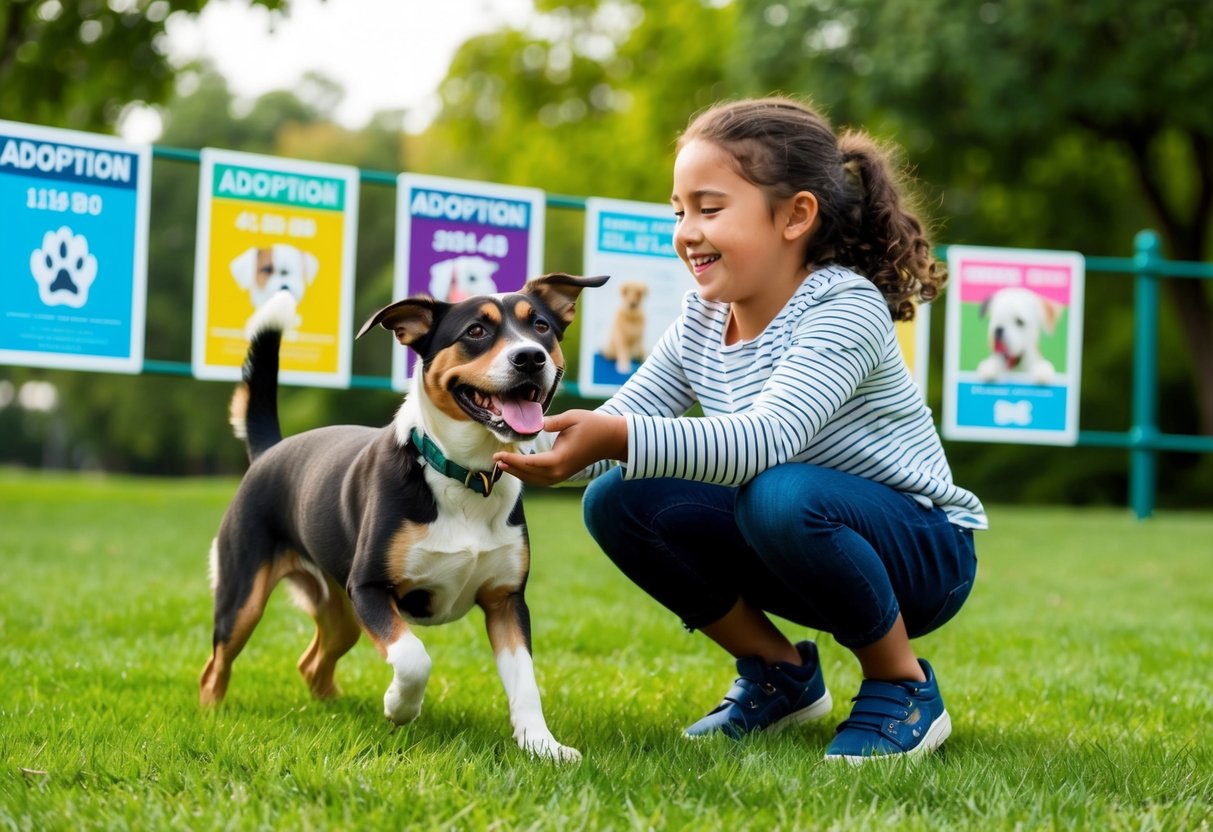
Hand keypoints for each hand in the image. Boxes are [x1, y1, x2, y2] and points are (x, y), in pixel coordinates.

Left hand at [494, 410, 625, 485]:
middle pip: (529, 474)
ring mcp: (562, 475)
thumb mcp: (572, 418)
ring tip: (503, 464)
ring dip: (518, 473)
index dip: (513, 459)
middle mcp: (559, 471)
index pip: (530, 463)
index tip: (498, 454)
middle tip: (495, 459)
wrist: (611, 439)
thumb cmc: (592, 425)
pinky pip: (541, 479)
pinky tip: (519, 468)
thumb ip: (551, 422)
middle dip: (512, 467)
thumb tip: (534, 424)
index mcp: (560, 458)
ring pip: (535, 480)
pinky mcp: (563, 474)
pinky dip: (528, 475)